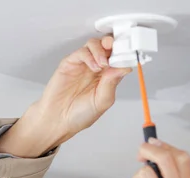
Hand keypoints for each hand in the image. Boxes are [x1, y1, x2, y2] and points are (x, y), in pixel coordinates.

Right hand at [0, 36, 131, 157]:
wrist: (58, 120)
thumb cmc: (79, 114)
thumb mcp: (102, 101)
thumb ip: (112, 83)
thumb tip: (124, 68)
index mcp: (108, 77)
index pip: (120, 59)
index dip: (126, 54)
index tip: (131, 54)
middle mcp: (97, 69)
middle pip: (108, 47)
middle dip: (115, 44)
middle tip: (118, 49)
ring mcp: (84, 64)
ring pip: (95, 44)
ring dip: (102, 50)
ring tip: (103, 64)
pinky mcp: (70, 63)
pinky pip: (81, 52)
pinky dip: (89, 55)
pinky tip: (93, 66)